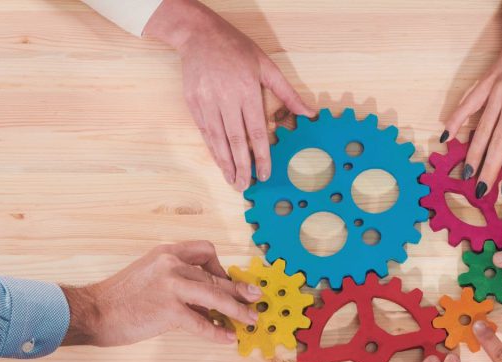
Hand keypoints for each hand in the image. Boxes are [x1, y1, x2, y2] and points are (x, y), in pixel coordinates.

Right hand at [61, 241, 259, 346]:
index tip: (226, 280)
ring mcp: (171, 286)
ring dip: (238, 310)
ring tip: (250, 319)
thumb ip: (175, 277)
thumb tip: (205, 295)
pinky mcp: (169, 310)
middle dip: (239, 289)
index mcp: (166, 252)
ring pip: (216, 297)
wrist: (93, 311)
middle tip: (255, 297)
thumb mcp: (149, 274)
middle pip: (216, 276)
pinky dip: (217, 332)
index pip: (205, 250)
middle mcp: (171, 264)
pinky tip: (227, 338)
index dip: (220, 266)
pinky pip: (201, 322)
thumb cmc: (120, 297)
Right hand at [144, 0, 313, 191]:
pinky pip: (204, 131)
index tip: (265, 173)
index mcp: (247, 90)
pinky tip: (219, 161)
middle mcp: (225, 98)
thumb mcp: (267, 65)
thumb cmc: (237, 48)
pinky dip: (212, 149)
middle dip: (242, 166)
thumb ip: (287, 93)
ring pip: (217, 139)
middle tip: (246, 186)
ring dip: (225, 163)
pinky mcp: (193, 102)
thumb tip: (309, 113)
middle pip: (235, 140)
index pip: (256, 131)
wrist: (200, 34)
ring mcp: (206, 101)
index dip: (261, 155)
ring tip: (233, 180)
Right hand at [444, 0, 501, 197]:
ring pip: (482, 129)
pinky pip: (467, 105)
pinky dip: (455, 121)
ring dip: (473, 154)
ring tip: (467, 173)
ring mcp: (497, 93)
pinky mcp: (484, 85)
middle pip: (499, 142)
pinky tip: (447, 137)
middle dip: (489, 169)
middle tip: (481, 189)